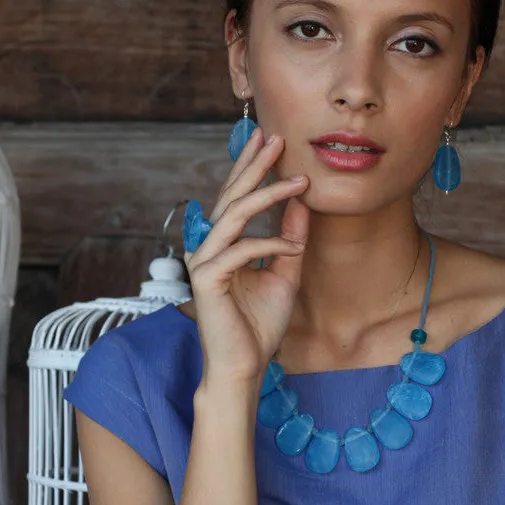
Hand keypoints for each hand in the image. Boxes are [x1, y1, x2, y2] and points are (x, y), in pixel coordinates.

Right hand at [184, 128, 309, 387]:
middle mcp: (209, 247)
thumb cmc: (260, 325)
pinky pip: (240, 251)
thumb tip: (301, 203)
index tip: (271, 140)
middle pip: (231, 196)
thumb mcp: (286, 273)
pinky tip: (296, 244)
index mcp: (224, 243)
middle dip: (254, 165)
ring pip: (234, 216)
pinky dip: (271, 244)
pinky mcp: (206, 279)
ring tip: (297, 182)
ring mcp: (203, 261)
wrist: (245, 366)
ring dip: (267, 195)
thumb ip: (290, 238)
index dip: (252, 167)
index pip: (237, 197)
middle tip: (276, 138)